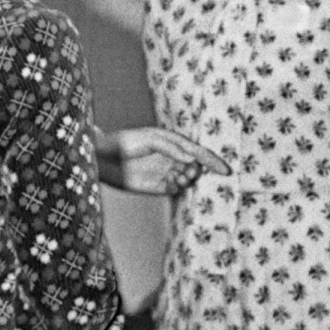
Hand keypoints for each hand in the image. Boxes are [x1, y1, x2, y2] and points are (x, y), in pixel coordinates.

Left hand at [96, 126, 229, 193]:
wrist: (103, 159)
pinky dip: (177, 188)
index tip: (225, 171)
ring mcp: (167, 172)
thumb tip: (192, 159)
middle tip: (189, 172)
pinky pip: (176, 190)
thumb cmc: (125, 143)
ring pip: (188, 179)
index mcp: (174, 143)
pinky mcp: (158, 187)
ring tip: (178, 177)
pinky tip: (170, 183)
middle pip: (197, 166)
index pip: (199, 152)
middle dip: (199, 170)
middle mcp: (174, 158)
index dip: (213, 161)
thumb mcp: (150, 139)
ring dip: (188, 179)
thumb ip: (172, 148)